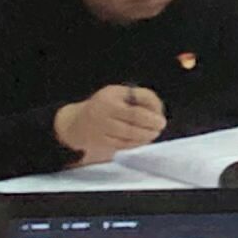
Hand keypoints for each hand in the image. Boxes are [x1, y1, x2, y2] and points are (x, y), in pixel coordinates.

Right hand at [53, 84, 168, 160]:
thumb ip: (140, 97)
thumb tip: (158, 108)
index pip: (134, 111)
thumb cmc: (105, 104)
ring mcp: (100, 130)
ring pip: (128, 137)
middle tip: (160, 126)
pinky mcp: (100, 142)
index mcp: (109, 99)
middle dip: (150, 128)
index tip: (161, 118)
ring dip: (145, 137)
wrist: (77, 123)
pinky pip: (122, 145)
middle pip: (131, 126)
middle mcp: (102, 115)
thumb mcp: (119, 93)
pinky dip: (135, 143)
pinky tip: (143, 140)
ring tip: (154, 133)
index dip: (151, 116)